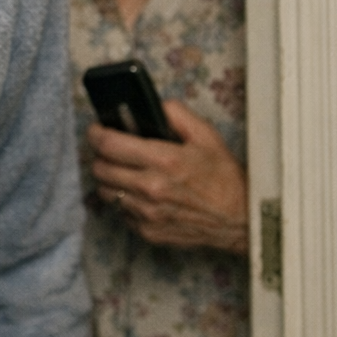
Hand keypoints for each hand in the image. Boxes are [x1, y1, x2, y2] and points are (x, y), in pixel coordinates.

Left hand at [88, 100, 246, 253]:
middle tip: (111, 149)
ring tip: (123, 170)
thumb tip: (152, 106)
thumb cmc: (224, 178)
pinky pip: (119, 212)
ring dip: (109, 178)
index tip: (97, 129)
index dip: (96, 133)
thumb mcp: (206, 136)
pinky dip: (123, 200)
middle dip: (101, 155)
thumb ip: (176, 114)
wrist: (239, 220)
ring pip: (104, 191)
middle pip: (99, 168)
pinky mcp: (147, 231)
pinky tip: (138, 192)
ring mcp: (147, 213)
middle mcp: (150, 188)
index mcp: (164, 160)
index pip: (109, 144)